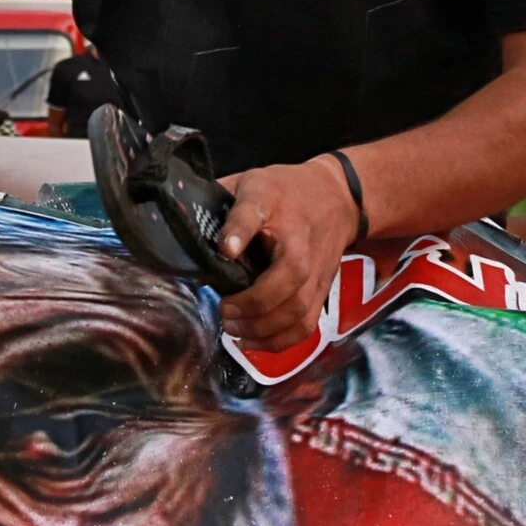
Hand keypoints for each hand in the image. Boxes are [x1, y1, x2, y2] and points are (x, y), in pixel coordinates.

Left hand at [214, 157, 359, 352]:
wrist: (338, 198)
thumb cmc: (285, 192)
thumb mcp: (251, 182)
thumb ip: (222, 202)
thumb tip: (187, 228)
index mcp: (274, 205)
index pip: (254, 213)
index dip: (238, 231)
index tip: (225, 248)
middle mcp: (300, 241)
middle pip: (288, 278)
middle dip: (253, 303)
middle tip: (224, 310)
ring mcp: (316, 270)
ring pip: (298, 309)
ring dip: (263, 328)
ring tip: (234, 329)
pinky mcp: (322, 290)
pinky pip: (306, 325)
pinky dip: (280, 341)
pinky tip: (253, 343)